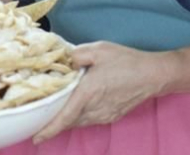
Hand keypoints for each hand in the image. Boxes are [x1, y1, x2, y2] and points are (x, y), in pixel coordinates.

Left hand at [34, 41, 165, 142]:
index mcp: (88, 92)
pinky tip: (76, 107)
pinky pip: (89, 120)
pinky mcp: (111, 116)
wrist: (153, 75)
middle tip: (39, 118)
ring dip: (67, 119)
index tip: (36, 138)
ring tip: (54, 112)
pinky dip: (79, 117)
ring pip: (79, 122)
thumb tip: (64, 61)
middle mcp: (94, 108)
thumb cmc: (126, 61)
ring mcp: (104, 115)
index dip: (49, 129)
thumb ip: (76, 54)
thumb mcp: (98, 50)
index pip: (64, 116)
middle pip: (69, 121)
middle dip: (54, 122)